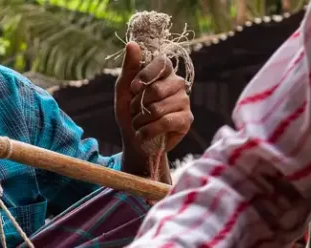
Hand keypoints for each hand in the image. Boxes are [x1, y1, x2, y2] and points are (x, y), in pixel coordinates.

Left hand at [115, 43, 192, 169]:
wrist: (135, 141)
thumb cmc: (130, 113)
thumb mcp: (124, 91)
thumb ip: (129, 68)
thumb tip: (132, 44)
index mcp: (163, 72)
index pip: (161, 63)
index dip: (146, 75)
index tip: (133, 88)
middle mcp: (177, 84)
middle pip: (157, 89)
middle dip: (138, 104)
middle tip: (134, 112)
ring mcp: (184, 101)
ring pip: (159, 108)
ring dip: (141, 120)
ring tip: (137, 124)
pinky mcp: (186, 120)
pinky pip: (167, 122)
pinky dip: (149, 130)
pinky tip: (142, 135)